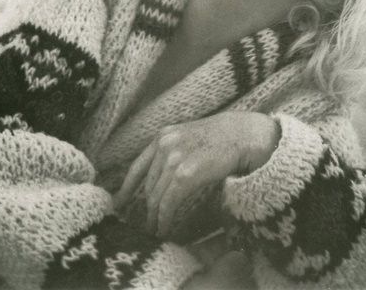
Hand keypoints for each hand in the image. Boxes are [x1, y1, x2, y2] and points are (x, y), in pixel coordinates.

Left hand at [113, 111, 278, 236]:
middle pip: (148, 186)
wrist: (246, 134)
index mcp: (163, 136)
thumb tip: (161, 178)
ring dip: (154, 217)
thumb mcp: (190, 138)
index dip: (126, 189)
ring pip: (155, 196)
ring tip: (155, 231)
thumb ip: (174, 152)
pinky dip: (164, 219)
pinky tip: (164, 229)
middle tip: (146, 225)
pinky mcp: (185, 174)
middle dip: (146, 208)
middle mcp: (164, 144)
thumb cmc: (223, 138)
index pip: (136, 167)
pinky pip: (168, 203)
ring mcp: (174, 158)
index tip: (118, 205)